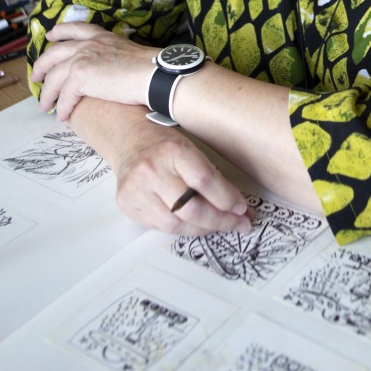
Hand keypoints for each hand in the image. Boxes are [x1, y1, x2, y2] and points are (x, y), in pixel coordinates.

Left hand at [31, 22, 155, 121]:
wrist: (155, 75)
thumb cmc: (151, 69)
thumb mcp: (128, 53)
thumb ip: (113, 57)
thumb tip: (111, 72)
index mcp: (101, 37)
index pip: (75, 28)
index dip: (60, 32)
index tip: (51, 36)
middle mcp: (88, 44)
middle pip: (54, 53)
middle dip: (42, 66)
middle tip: (36, 77)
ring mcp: (82, 58)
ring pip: (54, 77)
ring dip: (48, 94)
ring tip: (44, 106)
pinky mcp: (81, 77)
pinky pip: (65, 96)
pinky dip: (62, 108)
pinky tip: (63, 116)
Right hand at [112, 125, 252, 236]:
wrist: (129, 141)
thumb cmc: (165, 145)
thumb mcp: (190, 149)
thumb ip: (210, 176)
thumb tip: (237, 206)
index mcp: (171, 150)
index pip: (203, 179)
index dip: (226, 198)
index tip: (242, 208)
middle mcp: (151, 170)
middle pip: (190, 208)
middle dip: (220, 221)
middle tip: (239, 223)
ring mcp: (136, 190)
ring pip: (176, 225)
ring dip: (203, 229)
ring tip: (219, 226)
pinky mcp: (127, 205)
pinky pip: (161, 228)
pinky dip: (183, 229)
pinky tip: (196, 225)